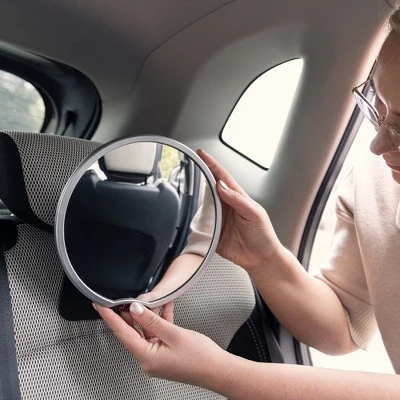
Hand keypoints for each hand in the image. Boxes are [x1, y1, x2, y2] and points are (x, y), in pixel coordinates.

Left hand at [94, 302, 227, 386]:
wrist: (218, 369)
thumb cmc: (200, 358)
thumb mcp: (173, 334)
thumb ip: (152, 320)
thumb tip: (135, 309)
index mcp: (146, 357)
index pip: (122, 333)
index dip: (110, 317)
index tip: (100, 306)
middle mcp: (148, 359)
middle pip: (132, 332)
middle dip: (130, 313)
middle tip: (123, 298)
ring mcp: (157, 356)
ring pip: (146, 330)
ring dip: (148, 315)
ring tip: (148, 299)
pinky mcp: (165, 352)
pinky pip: (157, 333)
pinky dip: (159, 320)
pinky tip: (164, 307)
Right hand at [197, 149, 281, 272]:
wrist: (261, 259)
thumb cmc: (263, 236)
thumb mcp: (255, 214)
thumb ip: (238, 200)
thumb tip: (222, 186)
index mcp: (237, 198)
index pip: (222, 177)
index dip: (211, 164)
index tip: (201, 154)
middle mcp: (225, 207)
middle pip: (208, 188)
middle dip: (198, 176)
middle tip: (188, 165)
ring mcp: (217, 220)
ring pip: (201, 205)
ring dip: (193, 198)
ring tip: (185, 189)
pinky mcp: (211, 234)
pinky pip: (198, 225)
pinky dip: (192, 221)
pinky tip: (187, 217)